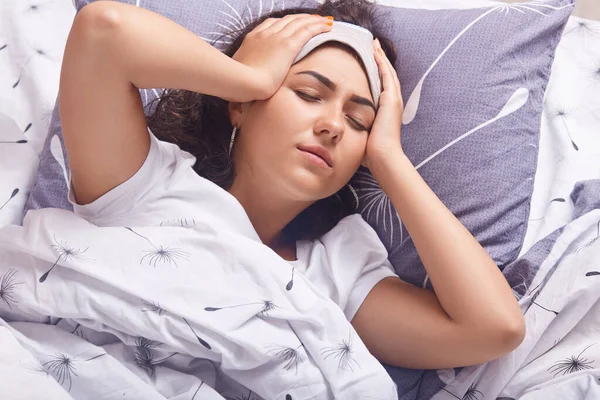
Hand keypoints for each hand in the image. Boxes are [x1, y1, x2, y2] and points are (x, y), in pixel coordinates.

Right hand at [232, 14, 332, 100]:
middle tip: (313, 19)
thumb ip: (246, 71)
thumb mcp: (240, 73)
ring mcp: (277, 38)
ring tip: (324, 21)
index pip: (271, 24)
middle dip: (301, 18)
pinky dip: (318, 26)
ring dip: (313, 20)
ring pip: (299, 22)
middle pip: (287, 20)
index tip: (292, 25)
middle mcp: (265, 34)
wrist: (243, 82)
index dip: (284, 23)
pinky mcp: (288, 46)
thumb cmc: (239, 84)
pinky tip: (327, 26)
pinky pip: (307, 30)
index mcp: (253, 39)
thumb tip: (247, 78)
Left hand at [362, 38, 404, 169]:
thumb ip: (355, 128)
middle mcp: (392, 103)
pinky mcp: (392, 100)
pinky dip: (382, 64)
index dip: (376, 71)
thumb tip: (341, 131)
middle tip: (373, 45)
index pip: (382, 85)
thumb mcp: (362, 135)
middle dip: (380, 59)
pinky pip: (387, 76)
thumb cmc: (371, 153)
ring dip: (381, 57)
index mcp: (386, 110)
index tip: (369, 60)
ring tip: (374, 44)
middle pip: (387, 75)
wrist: (383, 157)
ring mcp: (394, 100)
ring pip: (388, 72)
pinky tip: (376, 53)